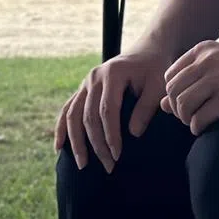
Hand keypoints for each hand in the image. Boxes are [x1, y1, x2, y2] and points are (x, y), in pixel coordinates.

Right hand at [54, 43, 171, 171]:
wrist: (147, 51)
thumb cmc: (155, 69)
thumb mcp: (158, 85)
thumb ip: (147, 107)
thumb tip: (133, 134)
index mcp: (113, 73)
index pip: (107, 110)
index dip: (111, 134)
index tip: (118, 155)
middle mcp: (95, 76)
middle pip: (89, 115)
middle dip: (97, 144)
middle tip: (108, 167)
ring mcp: (86, 82)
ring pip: (73, 114)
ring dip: (77, 141)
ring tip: (83, 165)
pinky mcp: (83, 89)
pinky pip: (67, 109)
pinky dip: (61, 128)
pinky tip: (59, 147)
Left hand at [161, 42, 218, 133]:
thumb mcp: (216, 67)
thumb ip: (190, 82)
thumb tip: (162, 105)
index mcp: (202, 49)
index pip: (169, 76)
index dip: (172, 94)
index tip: (185, 103)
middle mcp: (207, 60)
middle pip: (173, 92)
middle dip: (177, 109)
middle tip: (190, 116)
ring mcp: (217, 77)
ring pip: (182, 105)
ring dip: (186, 119)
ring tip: (197, 121)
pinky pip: (199, 118)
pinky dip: (197, 127)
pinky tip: (204, 127)